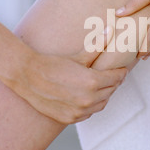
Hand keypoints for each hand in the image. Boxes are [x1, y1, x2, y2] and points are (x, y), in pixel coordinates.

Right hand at [8, 27, 127, 123]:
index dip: (121, 72)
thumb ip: (97, 46)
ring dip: (104, 95)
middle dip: (113, 82)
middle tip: (112, 76)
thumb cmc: (53, 64)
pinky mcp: (70, 119)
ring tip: (101, 86)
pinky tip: (88, 97)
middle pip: (111, 90)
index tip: (122, 69)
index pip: (117, 78)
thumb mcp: (78, 56)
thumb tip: (111, 30)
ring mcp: (79, 111)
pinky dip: (92, 105)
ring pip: (102, 103)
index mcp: (93, 82)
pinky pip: (89, 113)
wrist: (28, 77)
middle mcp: (88, 99)